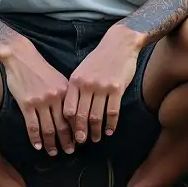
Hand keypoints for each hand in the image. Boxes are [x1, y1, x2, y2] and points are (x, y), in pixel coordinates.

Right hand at [2, 42, 72, 155]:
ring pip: (48, 128)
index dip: (77, 129)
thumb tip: (73, 115)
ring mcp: (41, 101)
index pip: (74, 115)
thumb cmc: (41, 70)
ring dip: (51, 143)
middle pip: (63, 125)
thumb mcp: (59, 80)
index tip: (80, 141)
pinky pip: (32, 126)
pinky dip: (35, 138)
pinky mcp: (27, 104)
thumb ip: (66, 96)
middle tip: (70, 151)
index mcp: (66, 90)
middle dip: (67, 140)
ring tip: (54, 152)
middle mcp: (56, 97)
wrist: (22, 58)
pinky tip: (38, 146)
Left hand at [64, 26, 141, 143]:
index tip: (70, 133)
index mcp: (75, 81)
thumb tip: (70, 112)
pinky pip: (112, 111)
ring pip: (96, 116)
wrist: (119, 44)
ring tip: (96, 138)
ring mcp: (102, 87)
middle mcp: (87, 85)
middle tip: (81, 142)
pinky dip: (111, 124)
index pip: (68, 109)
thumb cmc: (99, 59)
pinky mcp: (117, 88)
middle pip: (81, 116)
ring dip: (96, 131)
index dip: (68, 125)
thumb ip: (76, 89)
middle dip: (81, 132)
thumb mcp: (82, 70)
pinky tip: (109, 131)